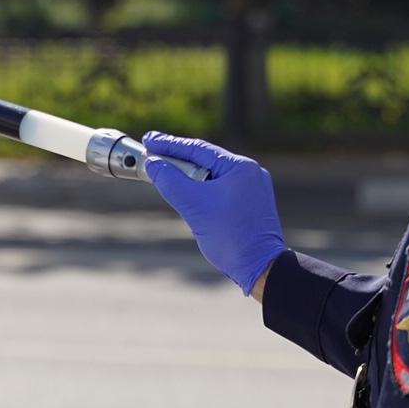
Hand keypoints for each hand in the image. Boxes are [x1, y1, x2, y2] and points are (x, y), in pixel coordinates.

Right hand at [142, 131, 286, 294]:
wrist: (259, 267)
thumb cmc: (230, 237)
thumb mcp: (193, 205)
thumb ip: (170, 181)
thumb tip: (153, 164)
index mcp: (241, 167)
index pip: (199, 149)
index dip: (170, 144)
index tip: (149, 139)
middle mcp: (250, 174)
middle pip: (206, 161)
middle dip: (178, 161)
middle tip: (152, 156)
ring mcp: (252, 190)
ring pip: (212, 177)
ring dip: (188, 177)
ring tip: (164, 175)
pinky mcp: (250, 205)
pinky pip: (220, 191)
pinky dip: (200, 190)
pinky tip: (186, 194)